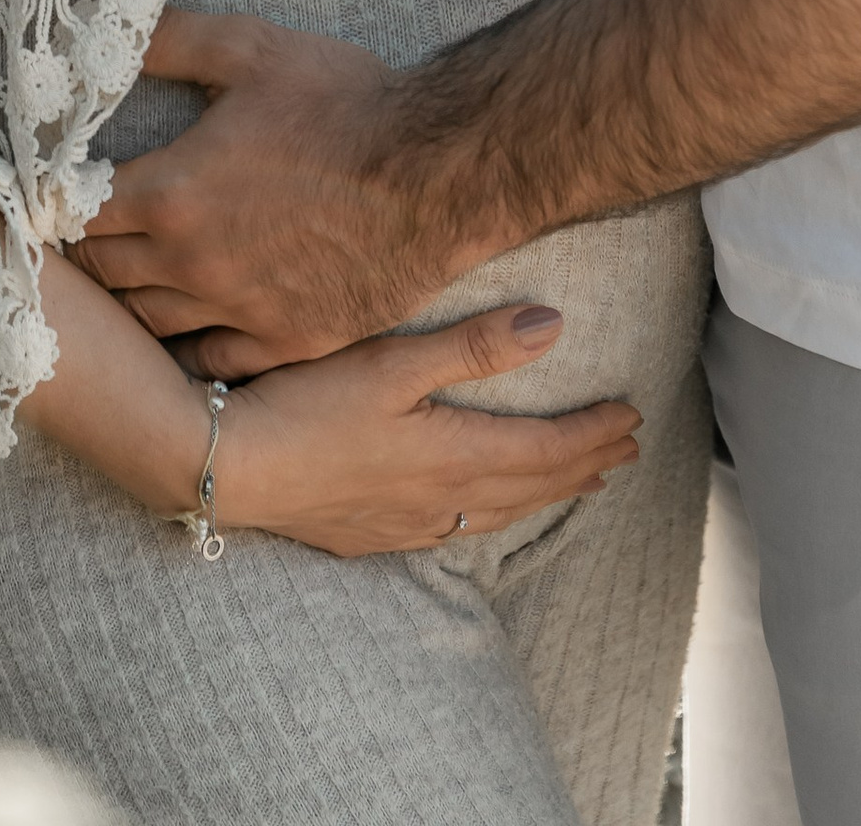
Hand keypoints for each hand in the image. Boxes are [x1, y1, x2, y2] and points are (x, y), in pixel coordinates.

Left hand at [78, 9, 488, 372]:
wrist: (432, 174)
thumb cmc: (343, 104)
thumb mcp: (250, 48)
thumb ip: (171, 39)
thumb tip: (109, 31)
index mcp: (171, 193)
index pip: (75, 213)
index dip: (57, 201)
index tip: (54, 192)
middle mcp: (191, 264)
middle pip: (104, 273)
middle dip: (86, 250)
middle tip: (83, 232)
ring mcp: (238, 310)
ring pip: (148, 323)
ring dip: (128, 300)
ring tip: (127, 278)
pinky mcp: (285, 342)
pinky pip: (210, 364)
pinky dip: (185, 348)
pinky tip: (183, 327)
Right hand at [211, 304, 640, 556]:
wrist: (228, 467)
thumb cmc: (306, 404)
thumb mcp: (391, 362)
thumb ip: (473, 346)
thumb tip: (554, 326)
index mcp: (453, 457)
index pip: (546, 451)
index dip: (593, 433)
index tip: (632, 416)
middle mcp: (439, 502)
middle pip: (531, 487)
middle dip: (583, 466)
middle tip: (624, 450)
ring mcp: (404, 525)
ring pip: (496, 516)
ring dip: (543, 495)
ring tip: (575, 482)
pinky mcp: (369, 535)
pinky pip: (456, 533)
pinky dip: (492, 517)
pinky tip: (481, 514)